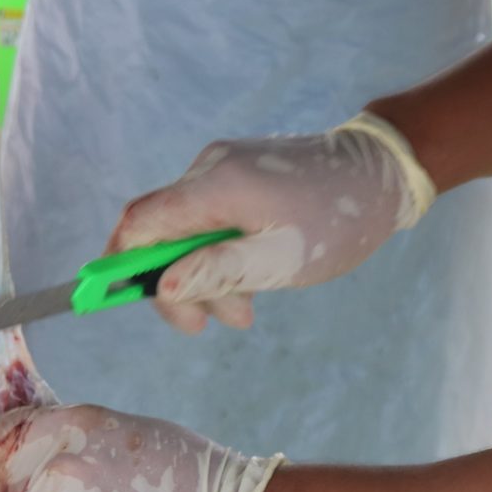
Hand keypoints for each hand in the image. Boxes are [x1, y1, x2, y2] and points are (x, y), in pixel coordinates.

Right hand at [106, 112, 436, 333]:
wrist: (382, 173)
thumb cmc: (337, 220)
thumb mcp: (281, 261)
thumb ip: (218, 271)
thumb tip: (162, 287)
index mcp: (215, 186)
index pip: (139, 223)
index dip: (117, 263)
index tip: (110, 301)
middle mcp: (209, 168)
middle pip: (157, 231)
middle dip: (177, 284)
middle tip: (212, 324)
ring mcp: (223, 167)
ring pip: (184, 230)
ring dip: (204, 275)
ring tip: (247, 309)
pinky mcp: (238, 173)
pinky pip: (207, 217)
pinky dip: (219, 253)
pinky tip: (252, 279)